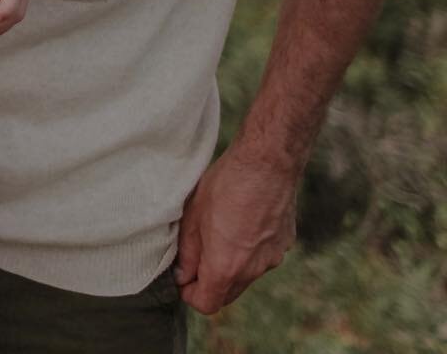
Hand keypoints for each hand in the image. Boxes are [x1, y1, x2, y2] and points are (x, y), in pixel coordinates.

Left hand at [174, 145, 297, 312]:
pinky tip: (241, 222)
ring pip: (246, 276)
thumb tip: (183, 275)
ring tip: (218, 233)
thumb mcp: (193, 216)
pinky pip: (261, 258)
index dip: (190, 294)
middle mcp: (254, 270)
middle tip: (195, 256)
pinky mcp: (284, 244)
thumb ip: (188, 252)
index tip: (182, 277)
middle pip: (227, 294)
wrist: (267, 163)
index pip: (207, 304)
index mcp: (227, 266)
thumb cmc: (225, 185)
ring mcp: (273, 258)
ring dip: (230, 266)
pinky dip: (248, 251)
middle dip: (209, 282)